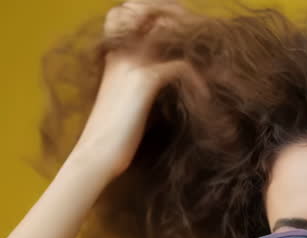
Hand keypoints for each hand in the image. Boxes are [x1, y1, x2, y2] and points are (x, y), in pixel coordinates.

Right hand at [74, 0, 208, 177]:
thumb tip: (170, 74)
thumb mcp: (126, 99)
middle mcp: (122, 50)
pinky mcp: (144, 80)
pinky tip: (205, 97)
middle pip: (155, 14)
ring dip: (195, 48)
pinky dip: (198, 82)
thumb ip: (140, 80)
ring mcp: (132, 62)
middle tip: (204, 48)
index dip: (158, 16)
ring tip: (211, 68)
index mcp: (115, 53)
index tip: (184, 40)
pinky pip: (181, 66)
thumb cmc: (112, 135)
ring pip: (169, 32)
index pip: (129, 11)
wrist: (95, 155)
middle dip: (184, 25)